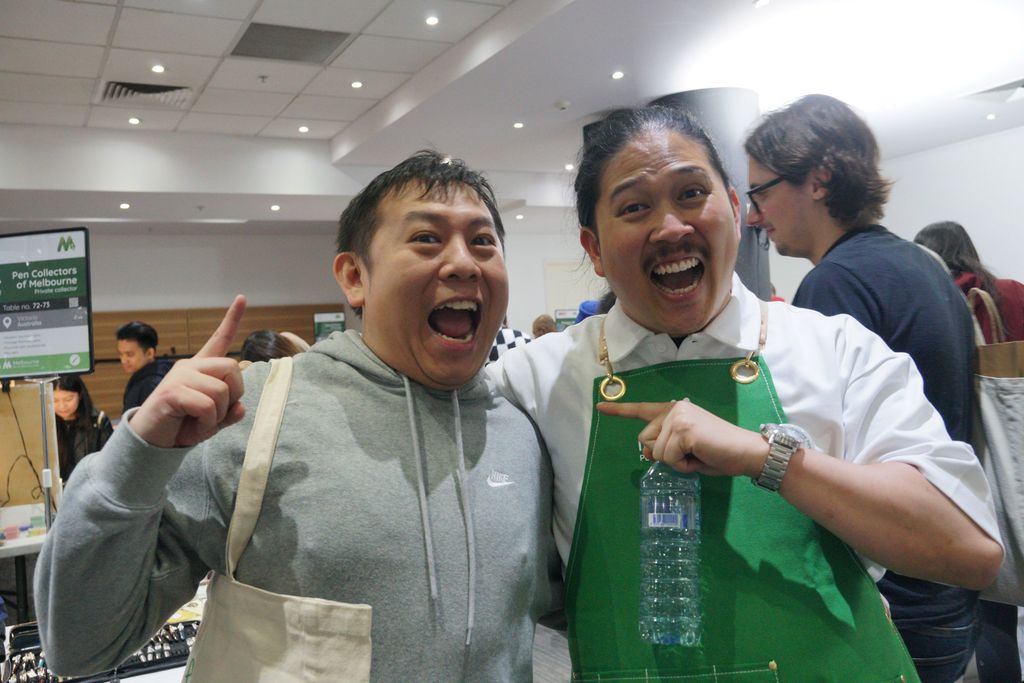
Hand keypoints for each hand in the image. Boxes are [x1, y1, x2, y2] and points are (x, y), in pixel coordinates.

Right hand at [128, 296, 246, 447]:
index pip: (218, 339)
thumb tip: (241, 407)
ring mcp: (179, 377)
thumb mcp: (211, 422)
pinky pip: (206, 406)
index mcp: (200, 369)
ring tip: (199, 423)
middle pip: (232, 368)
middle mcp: (189, 366)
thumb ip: (229, 413)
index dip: (232, 320)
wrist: (150, 443)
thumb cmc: (181, 427)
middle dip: (233, 395)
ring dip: (217, 415)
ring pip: (221, 390)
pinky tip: (192, 427)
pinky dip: (206, 423)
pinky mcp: (172, 392)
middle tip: (215, 414)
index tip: (241, 298)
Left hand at [596, 399, 766, 477]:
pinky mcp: (683, 429)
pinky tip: (700, 456)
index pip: (642, 410)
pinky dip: (683, 465)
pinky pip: (668, 458)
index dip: (619, 411)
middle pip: (645, 441)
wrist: (746, 453)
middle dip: (664, 454)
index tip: (599, 407)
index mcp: (674, 411)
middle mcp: (673, 409)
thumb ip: (663, 447)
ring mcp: (677, 417)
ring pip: (656, 452)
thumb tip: (646, 451)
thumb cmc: (718, 453)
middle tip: (692, 453)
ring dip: (676, 462)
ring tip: (698, 454)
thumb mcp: (684, 451)